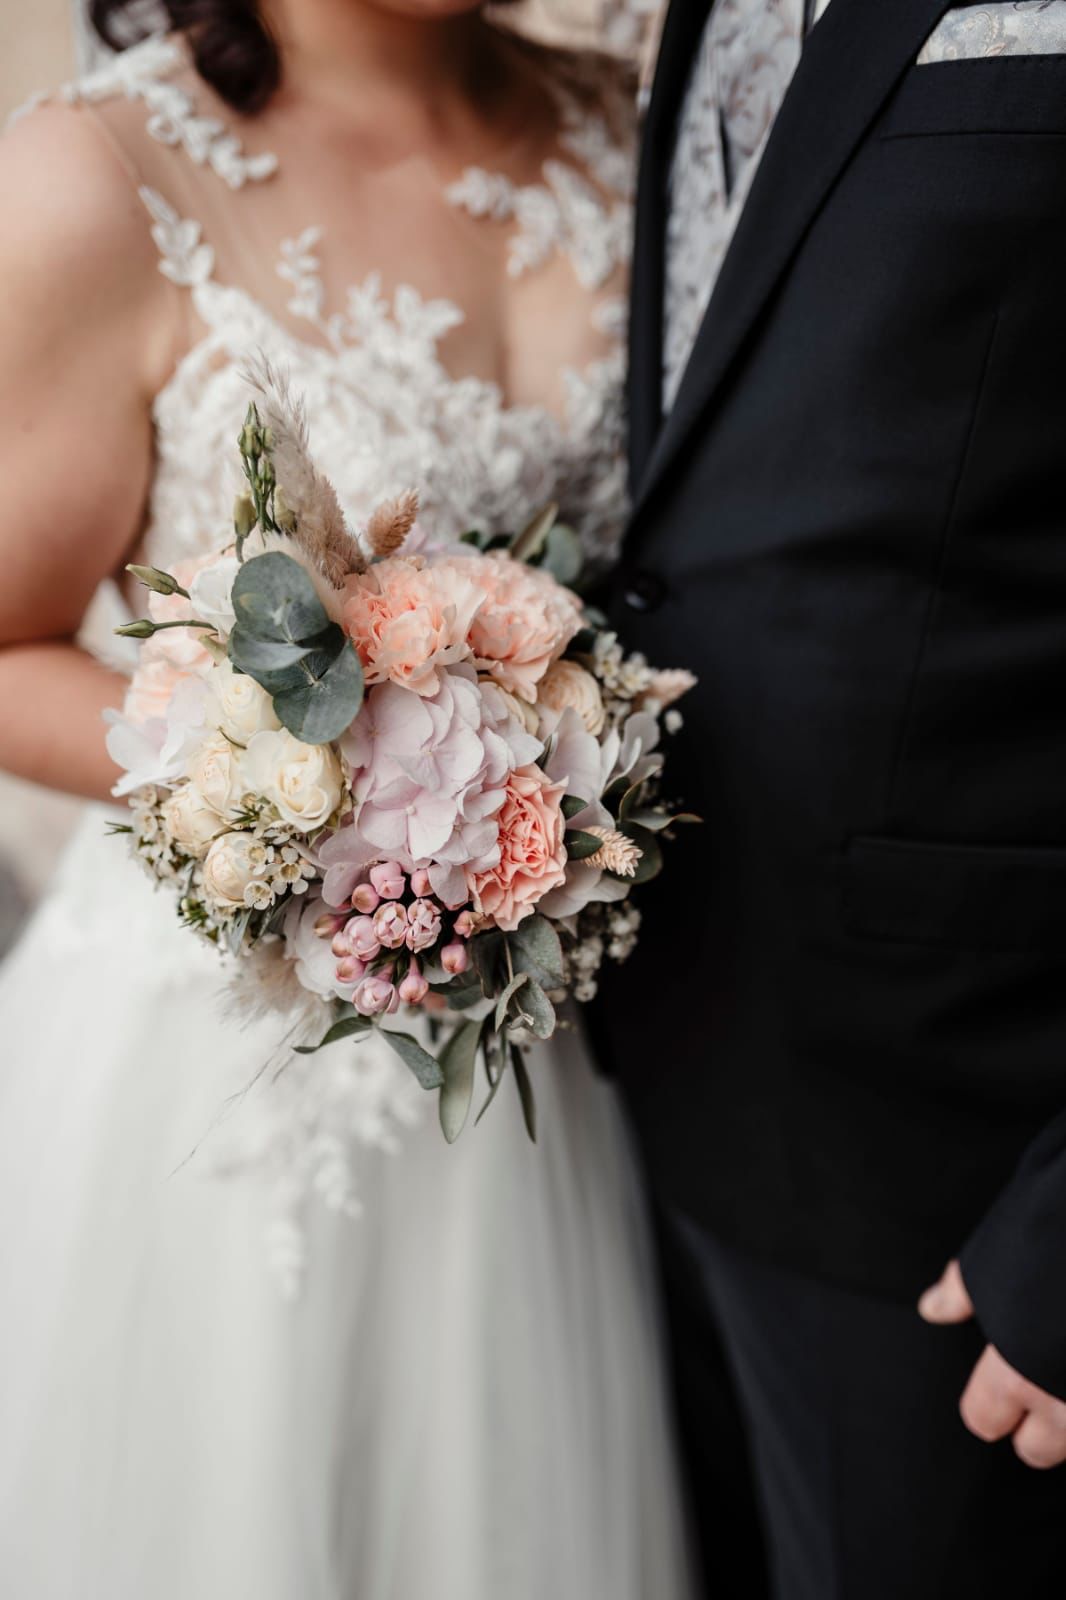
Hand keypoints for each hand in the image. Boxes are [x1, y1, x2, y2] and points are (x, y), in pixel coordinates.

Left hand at [919, 1260, 1065, 1468]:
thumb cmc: (1056, 1244)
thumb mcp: (997, 1259)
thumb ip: (960, 1292)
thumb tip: (931, 1308)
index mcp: (1015, 1374)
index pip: (982, 1421)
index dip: (986, 1403)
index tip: (996, 1383)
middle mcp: (1063, 1406)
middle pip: (1035, 1451)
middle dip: (1036, 1427)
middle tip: (1041, 1382)